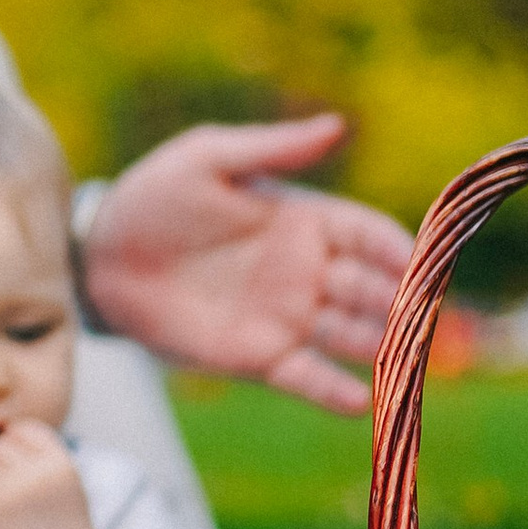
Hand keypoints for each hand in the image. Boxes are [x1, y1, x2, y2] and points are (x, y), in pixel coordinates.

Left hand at [0, 418, 94, 528]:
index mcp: (58, 464)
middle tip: (9, 485)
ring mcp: (10, 496)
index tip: (21, 462)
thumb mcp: (64, 479)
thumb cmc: (61, 519)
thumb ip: (34, 454)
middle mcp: (35, 476)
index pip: (23, 430)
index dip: (16, 441)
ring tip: (0, 497)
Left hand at [83, 116, 408, 412]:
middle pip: (372, 288)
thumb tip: (336, 124)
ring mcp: (286, 316)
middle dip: (405, 303)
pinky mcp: (257, 356)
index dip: (398, 248)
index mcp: (303, 219)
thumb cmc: (151, 198)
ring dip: (383, 347)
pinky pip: (305, 376)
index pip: (368, 234)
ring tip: (409, 361)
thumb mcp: (206, 160)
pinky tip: (361, 403)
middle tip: (430, 319)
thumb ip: (270, 149)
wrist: (97, 257)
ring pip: (351, 334)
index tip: (423, 263)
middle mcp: (307, 271)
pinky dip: (333, 390)